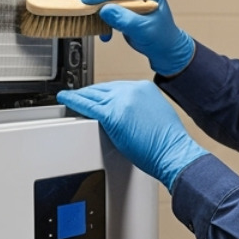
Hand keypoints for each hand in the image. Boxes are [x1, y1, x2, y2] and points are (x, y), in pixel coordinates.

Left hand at [58, 81, 207, 189]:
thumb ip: (139, 108)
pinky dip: (73, 102)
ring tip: (68, 99)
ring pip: (93, 95)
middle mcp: (132, 90)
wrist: (173, 152)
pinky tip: (65, 100)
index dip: (103, 93)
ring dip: (79, 97)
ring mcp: (121, 101)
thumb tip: (126, 114)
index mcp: (144, 88)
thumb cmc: (167, 142)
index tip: (96, 96)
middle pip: (102, 89)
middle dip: (90, 94)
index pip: (116, 87)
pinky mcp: (112, 115)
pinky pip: (87, 106)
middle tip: (79, 97)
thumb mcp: (156, 114)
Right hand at [81, 0, 194, 76]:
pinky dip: (99, 14)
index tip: (88, 0)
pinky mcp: (122, 2)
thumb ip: (125, 19)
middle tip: (84, 7)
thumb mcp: (144, 30)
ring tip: (94, 19)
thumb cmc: (161, 38)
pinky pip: (104, 1)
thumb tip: (105, 9)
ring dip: (96, 4)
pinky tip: (104, 30)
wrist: (164, 48)